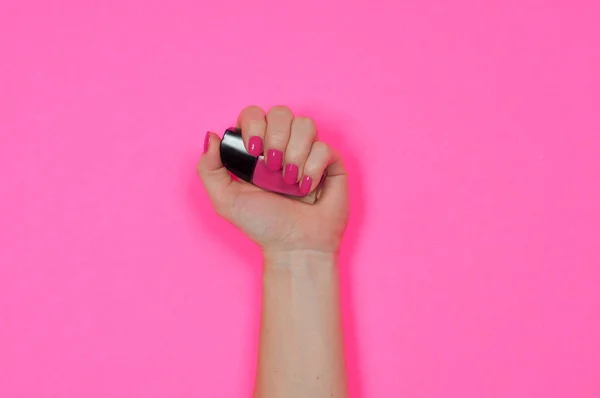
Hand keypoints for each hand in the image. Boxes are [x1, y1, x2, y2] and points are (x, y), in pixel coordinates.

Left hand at [197, 105, 348, 254]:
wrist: (294, 246)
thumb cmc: (263, 225)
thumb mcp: (225, 200)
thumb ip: (209, 168)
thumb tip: (211, 136)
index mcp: (257, 149)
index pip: (254, 114)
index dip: (254, 125)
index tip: (253, 152)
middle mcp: (283, 146)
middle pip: (281, 112)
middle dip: (275, 138)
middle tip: (272, 168)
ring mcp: (308, 152)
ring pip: (305, 124)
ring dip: (295, 153)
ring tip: (289, 181)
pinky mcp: (330, 163)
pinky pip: (324, 147)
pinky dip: (313, 169)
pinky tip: (307, 188)